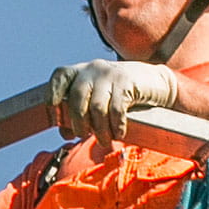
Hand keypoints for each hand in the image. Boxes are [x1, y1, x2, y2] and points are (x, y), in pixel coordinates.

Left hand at [48, 59, 178, 147]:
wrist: (156, 81)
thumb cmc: (121, 93)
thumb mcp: (98, 97)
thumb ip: (80, 112)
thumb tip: (65, 133)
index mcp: (81, 71)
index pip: (60, 76)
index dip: (53, 94)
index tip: (55, 113)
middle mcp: (93, 68)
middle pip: (76, 98)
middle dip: (78, 122)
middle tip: (83, 135)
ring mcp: (110, 74)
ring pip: (96, 107)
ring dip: (99, 129)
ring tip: (105, 140)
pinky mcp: (127, 83)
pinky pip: (116, 110)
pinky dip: (116, 126)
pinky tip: (119, 133)